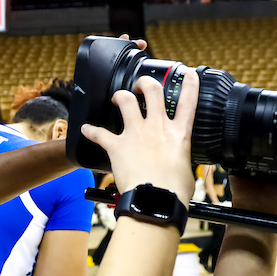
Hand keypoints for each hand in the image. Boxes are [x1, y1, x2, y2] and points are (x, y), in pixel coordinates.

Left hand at [80, 71, 199, 199]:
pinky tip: (86, 129)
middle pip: (152, 90)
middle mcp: (157, 127)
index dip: (190, 84)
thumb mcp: (187, 170)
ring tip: (116, 98)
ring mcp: (136, 133)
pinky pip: (99, 133)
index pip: (188, 102)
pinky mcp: (117, 145)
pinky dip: (91, 131)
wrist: (155, 201)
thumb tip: (179, 164)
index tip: (188, 74)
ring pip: (125, 100)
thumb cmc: (174, 191)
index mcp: (179, 134)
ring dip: (119, 96)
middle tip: (140, 85)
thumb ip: (181, 159)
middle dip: (144, 82)